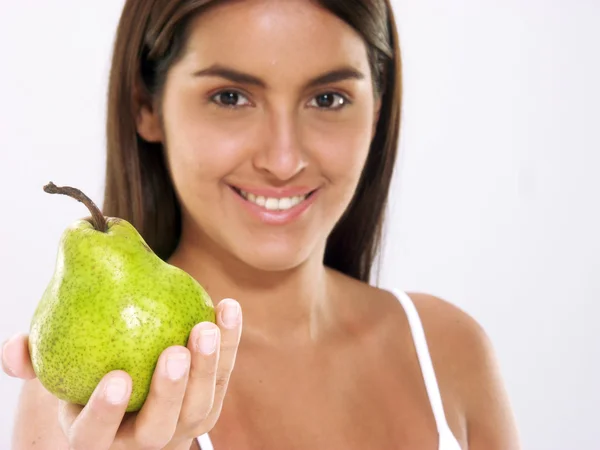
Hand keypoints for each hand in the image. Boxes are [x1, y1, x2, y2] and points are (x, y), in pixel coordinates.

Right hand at [2, 298, 241, 449]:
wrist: (134, 383)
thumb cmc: (87, 375)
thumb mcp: (58, 373)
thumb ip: (33, 361)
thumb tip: (14, 347)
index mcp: (96, 437)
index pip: (95, 435)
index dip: (105, 413)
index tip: (117, 378)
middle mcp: (142, 441)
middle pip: (159, 428)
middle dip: (169, 392)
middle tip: (174, 352)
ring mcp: (181, 428)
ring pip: (199, 408)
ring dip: (207, 367)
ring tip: (206, 326)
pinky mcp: (208, 406)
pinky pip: (223, 377)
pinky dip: (229, 343)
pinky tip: (227, 307)